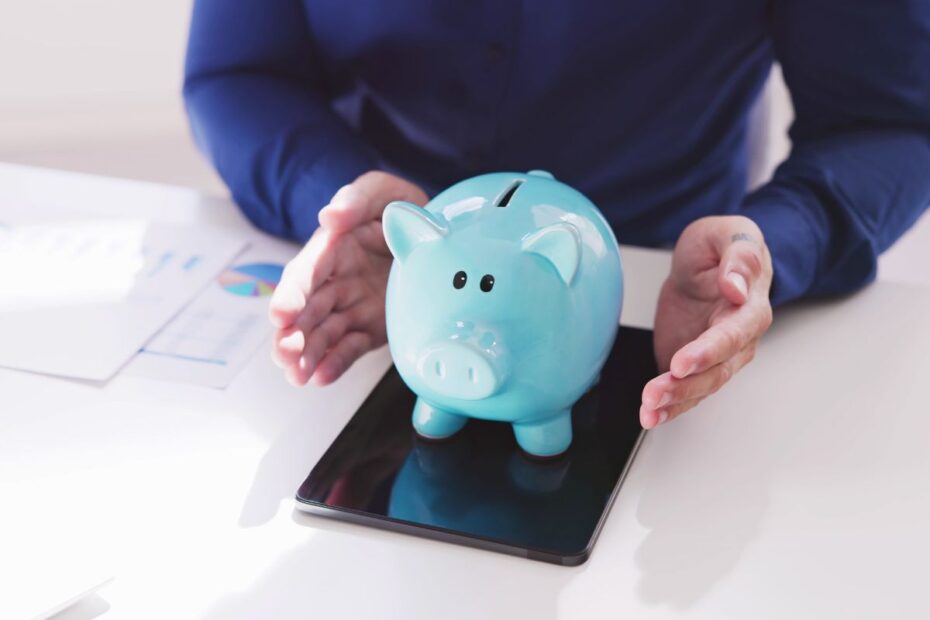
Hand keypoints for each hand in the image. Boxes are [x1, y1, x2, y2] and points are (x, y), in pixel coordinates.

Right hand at [269, 171, 427, 385]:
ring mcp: (352, 307)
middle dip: (292, 334)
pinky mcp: (369, 328)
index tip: (280, 314)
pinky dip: (336, 363)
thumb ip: (357, 198)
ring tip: (298, 375)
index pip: (307, 272)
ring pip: (324, 334)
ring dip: (308, 355)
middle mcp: (336, 281)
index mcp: (332, 248)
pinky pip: (350, 348)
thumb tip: (331, 216)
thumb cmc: (397, 208)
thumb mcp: (381, 192)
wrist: (430, 233)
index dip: (292, 293)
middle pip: (307, 310)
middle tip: (284, 354)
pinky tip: (322, 377)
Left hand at [640, 215, 773, 427]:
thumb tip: (737, 286)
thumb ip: (737, 255)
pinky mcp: (697, 366)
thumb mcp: (727, 233)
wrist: (707, 264)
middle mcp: (740, 338)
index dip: (708, 350)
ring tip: (648, 410)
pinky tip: (650, 416)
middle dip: (685, 385)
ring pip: (702, 386)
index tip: (682, 361)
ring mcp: (719, 356)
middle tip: (654, 393)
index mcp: (750, 305)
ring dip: (674, 402)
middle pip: (717, 370)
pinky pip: (688, 392)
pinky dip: (670, 408)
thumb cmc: (720, 248)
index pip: (733, 334)